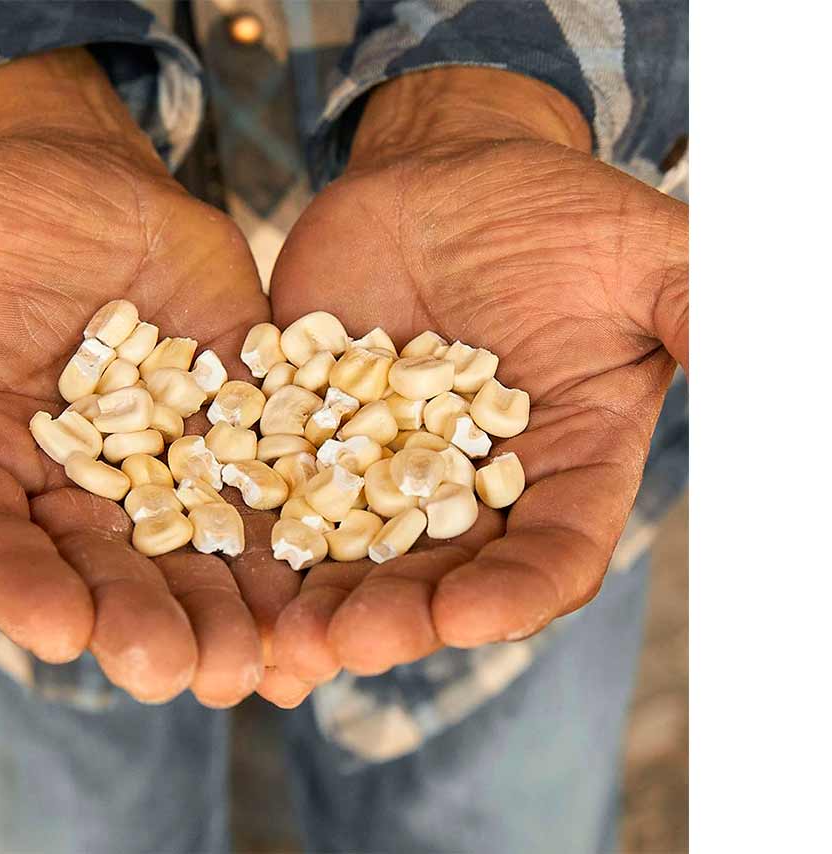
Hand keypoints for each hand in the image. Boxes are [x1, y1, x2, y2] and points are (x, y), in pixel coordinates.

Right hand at [0, 49, 278, 706]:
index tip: (54, 628)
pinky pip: (256, 495)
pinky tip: (314, 604)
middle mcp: (59, 476)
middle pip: (91, 565)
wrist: (85, 183)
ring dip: (218, 612)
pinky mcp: (224, 424)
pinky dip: (283, 549)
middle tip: (171, 670)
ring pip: (181, 552)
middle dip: (132, 618)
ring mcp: (149, 457)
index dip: (11, 583)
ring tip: (253, 664)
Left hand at [268, 67, 687, 681]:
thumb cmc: (554, 214)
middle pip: (440, 576)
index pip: (551, 552)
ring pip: (351, 555)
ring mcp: (383, 468)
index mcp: (562, 469)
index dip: (518, 591)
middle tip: (347, 645)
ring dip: (316, 602)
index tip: (474, 615)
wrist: (443, 178)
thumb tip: (757, 361)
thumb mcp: (642, 254)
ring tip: (277, 637)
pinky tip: (223, 567)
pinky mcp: (310, 434)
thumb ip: (696, 313)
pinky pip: (280, 491)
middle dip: (397, 617)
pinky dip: (255, 532)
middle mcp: (471, 490)